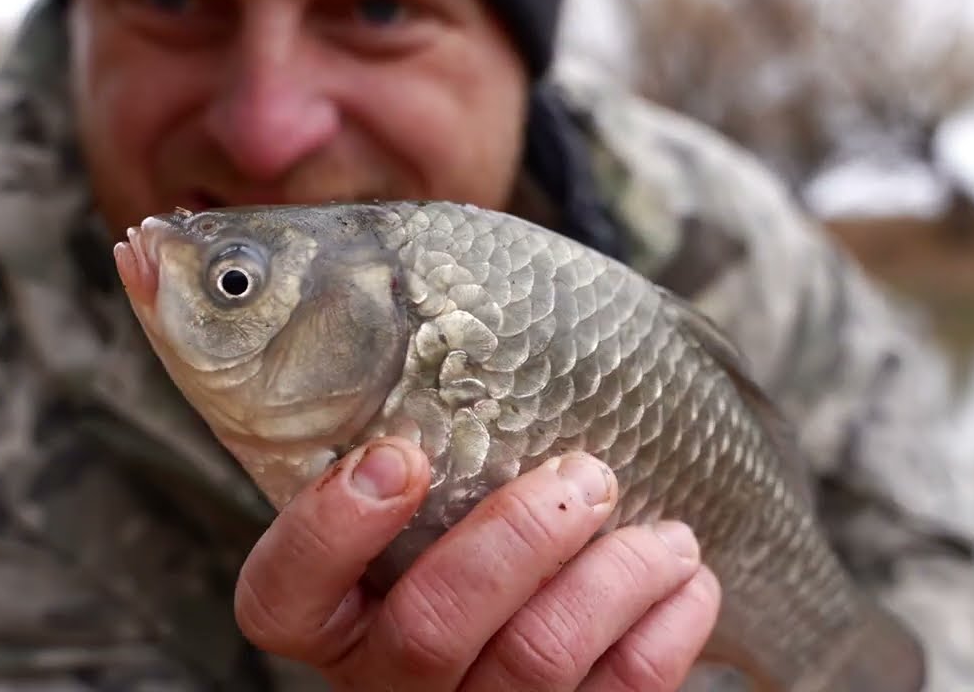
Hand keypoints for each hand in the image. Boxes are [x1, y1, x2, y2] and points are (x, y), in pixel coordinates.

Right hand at [234, 438, 721, 690]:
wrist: (533, 629)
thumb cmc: (473, 534)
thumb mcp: (430, 503)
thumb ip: (425, 442)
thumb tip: (460, 317)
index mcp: (336, 621)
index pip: (284, 600)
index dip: (331, 530)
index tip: (401, 453)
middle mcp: (390, 681)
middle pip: (431, 628)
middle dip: (520, 539)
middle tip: (587, 477)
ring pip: (534, 664)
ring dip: (615, 582)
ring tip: (668, 536)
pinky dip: (664, 636)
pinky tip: (689, 585)